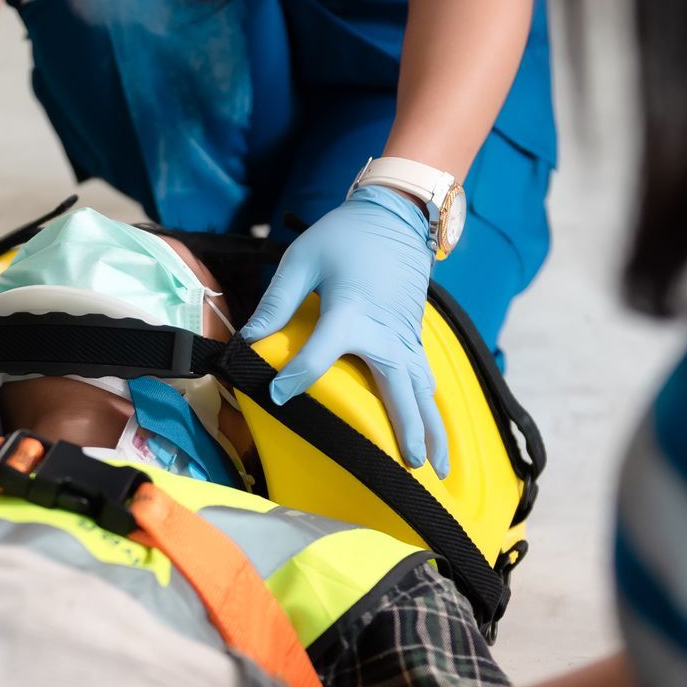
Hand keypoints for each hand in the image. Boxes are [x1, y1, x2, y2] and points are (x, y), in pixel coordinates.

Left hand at [244, 184, 449, 475]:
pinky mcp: (414, 338)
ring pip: (422, 391)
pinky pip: (425, 380)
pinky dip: (433, 409)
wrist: (394, 217)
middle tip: (409, 467)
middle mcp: (384, 333)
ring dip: (432, 429)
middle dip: (404, 429)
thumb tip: (248, 339)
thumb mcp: (301, 260)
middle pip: (396, 389)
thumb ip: (276, 302)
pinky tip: (436, 436)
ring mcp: (405, 338)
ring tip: (437, 469)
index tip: (278, 395)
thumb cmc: (343, 237)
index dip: (296, 377)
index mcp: (350, 313)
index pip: (319, 356)